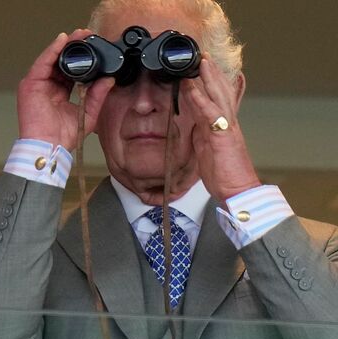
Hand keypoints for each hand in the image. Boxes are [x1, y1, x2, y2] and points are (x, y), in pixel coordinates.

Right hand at [17, 30, 114, 149]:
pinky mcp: (30, 84)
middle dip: (73, 48)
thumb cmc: (62, 137)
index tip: (93, 47)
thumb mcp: (87, 113)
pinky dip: (52, 50)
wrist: (49, 147)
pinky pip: (42, 62)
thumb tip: (108, 79)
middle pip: (60, 62)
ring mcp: (37, 85)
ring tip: (77, 35)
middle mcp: (47, 87)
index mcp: (58, 94)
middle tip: (86, 35)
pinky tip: (62, 41)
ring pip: (51, 59)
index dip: (81, 59)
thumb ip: (97, 95)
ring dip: (64, 45)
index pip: (70, 71)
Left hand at [180, 58, 260, 203]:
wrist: (238, 190)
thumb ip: (202, 134)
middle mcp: (228, 123)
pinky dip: (201, 99)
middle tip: (203, 56)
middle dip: (212, 73)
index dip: (212, 83)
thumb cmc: (224, 174)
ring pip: (218, 97)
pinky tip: (192, 87)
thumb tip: (193, 124)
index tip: (204, 68)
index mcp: (223, 126)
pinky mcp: (222, 135)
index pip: (218, 99)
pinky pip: (210, 113)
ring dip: (208, 78)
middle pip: (221, 92)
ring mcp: (227, 128)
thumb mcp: (208, 150)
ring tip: (201, 62)